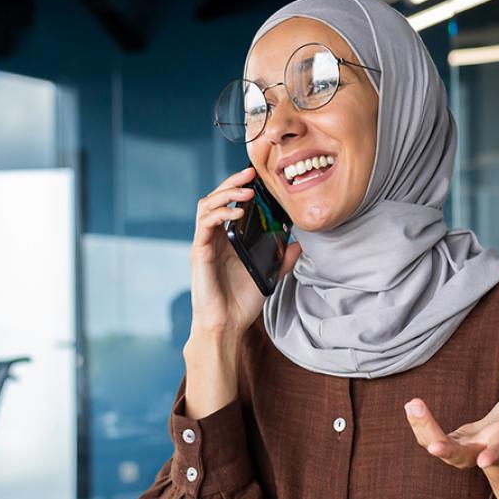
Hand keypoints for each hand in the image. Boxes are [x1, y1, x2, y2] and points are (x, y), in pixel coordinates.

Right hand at [188, 167, 301, 340]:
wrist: (226, 326)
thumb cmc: (240, 304)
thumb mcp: (268, 276)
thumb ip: (281, 260)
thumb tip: (298, 243)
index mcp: (225, 241)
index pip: (227, 204)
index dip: (238, 188)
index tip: (256, 178)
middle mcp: (211, 239)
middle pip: (214, 199)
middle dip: (231, 182)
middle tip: (250, 173)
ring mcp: (203, 245)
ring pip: (206, 206)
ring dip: (225, 194)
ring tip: (246, 191)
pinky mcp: (199, 253)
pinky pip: (205, 225)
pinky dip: (221, 214)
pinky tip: (238, 212)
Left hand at [404, 384, 498, 498]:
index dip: (495, 456)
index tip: (487, 461)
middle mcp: (480, 452)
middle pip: (462, 457)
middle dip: (449, 451)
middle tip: (433, 446)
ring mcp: (462, 451)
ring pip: (440, 447)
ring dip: (425, 429)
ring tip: (413, 404)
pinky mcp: (449, 444)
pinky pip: (429, 437)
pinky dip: (419, 423)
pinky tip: (412, 405)